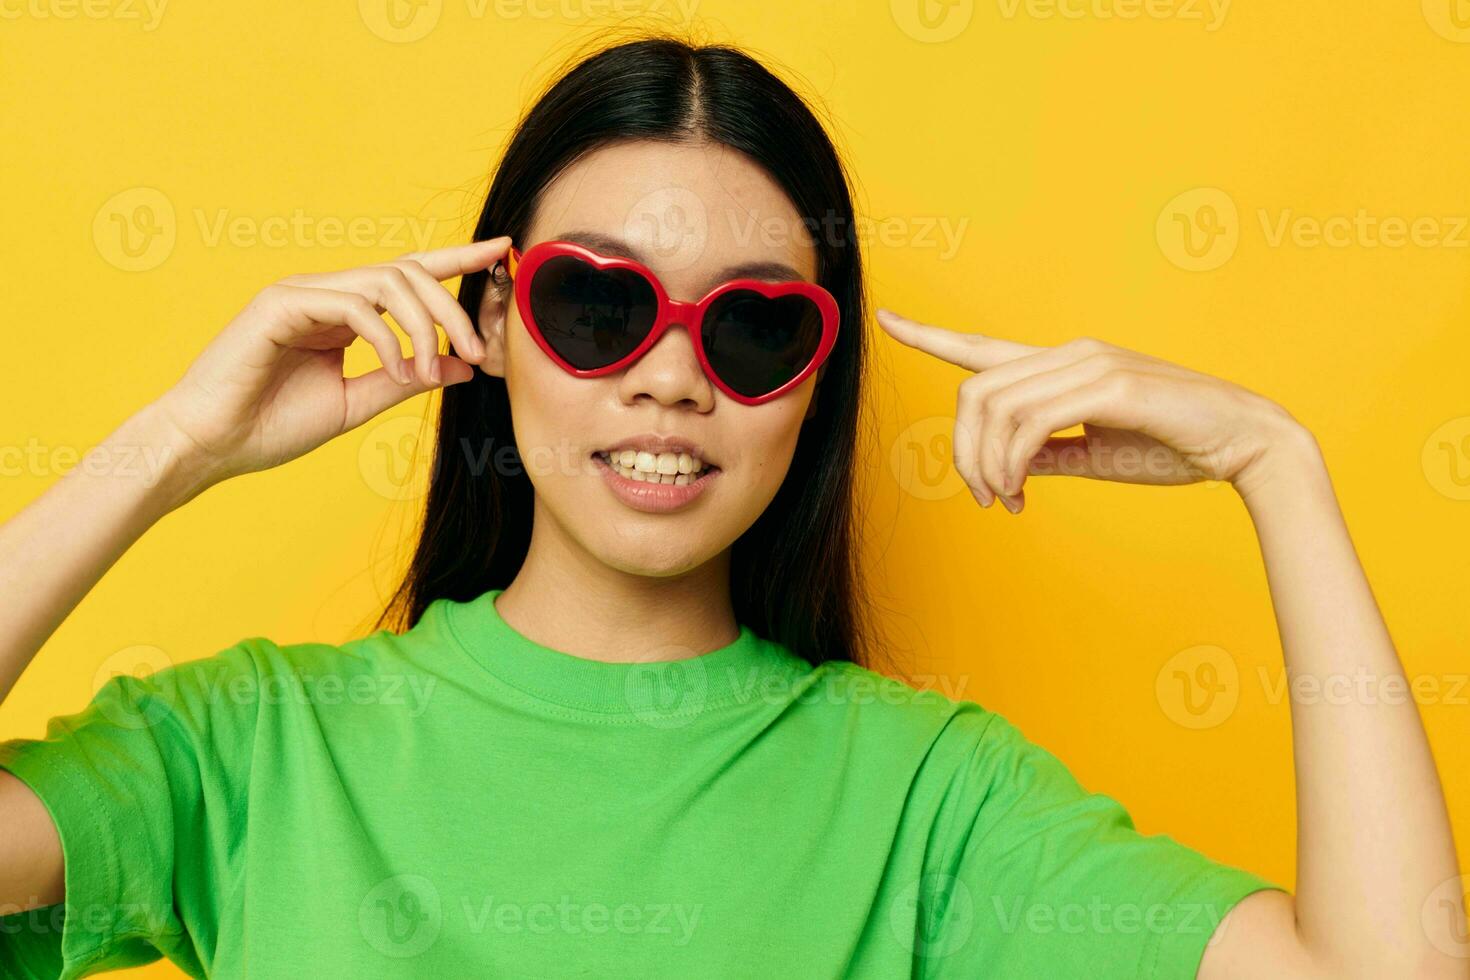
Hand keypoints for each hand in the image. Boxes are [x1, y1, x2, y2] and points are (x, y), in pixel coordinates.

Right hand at [152, 237, 509, 487]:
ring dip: (425, 324)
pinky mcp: (280, 304)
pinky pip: (353, 305)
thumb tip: (463, 365)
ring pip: (387, 281)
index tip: (499, 252)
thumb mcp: (354, 403)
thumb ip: (405, 379)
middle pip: (409, 273)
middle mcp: (325, 294)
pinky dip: (386, 338)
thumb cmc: (271, 426)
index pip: (407, 274)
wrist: (209, 445)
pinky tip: (396, 369)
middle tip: (480, 350)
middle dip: (453, 307)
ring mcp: (301, 293)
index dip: (456, 259)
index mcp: (342, 313)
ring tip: (433, 368)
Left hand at [876, 308, 1310, 511]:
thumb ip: (1045, 454)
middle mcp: (1070, 354)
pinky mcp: (1110, 385)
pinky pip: (1030, 423)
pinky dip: (1012, 462)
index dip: (930, 336)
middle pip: (974, 392)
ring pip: (994, 407)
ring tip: (1006, 501)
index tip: (887, 321)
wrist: (1245, 444)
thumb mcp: (1093, 456)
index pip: (983, 348)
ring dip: (986, 464)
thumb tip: (1006, 468)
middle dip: (963, 451)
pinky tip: (1022, 491)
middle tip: (986, 500)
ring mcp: (1089, 365)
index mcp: (1064, 366)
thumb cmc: (1173, 448)